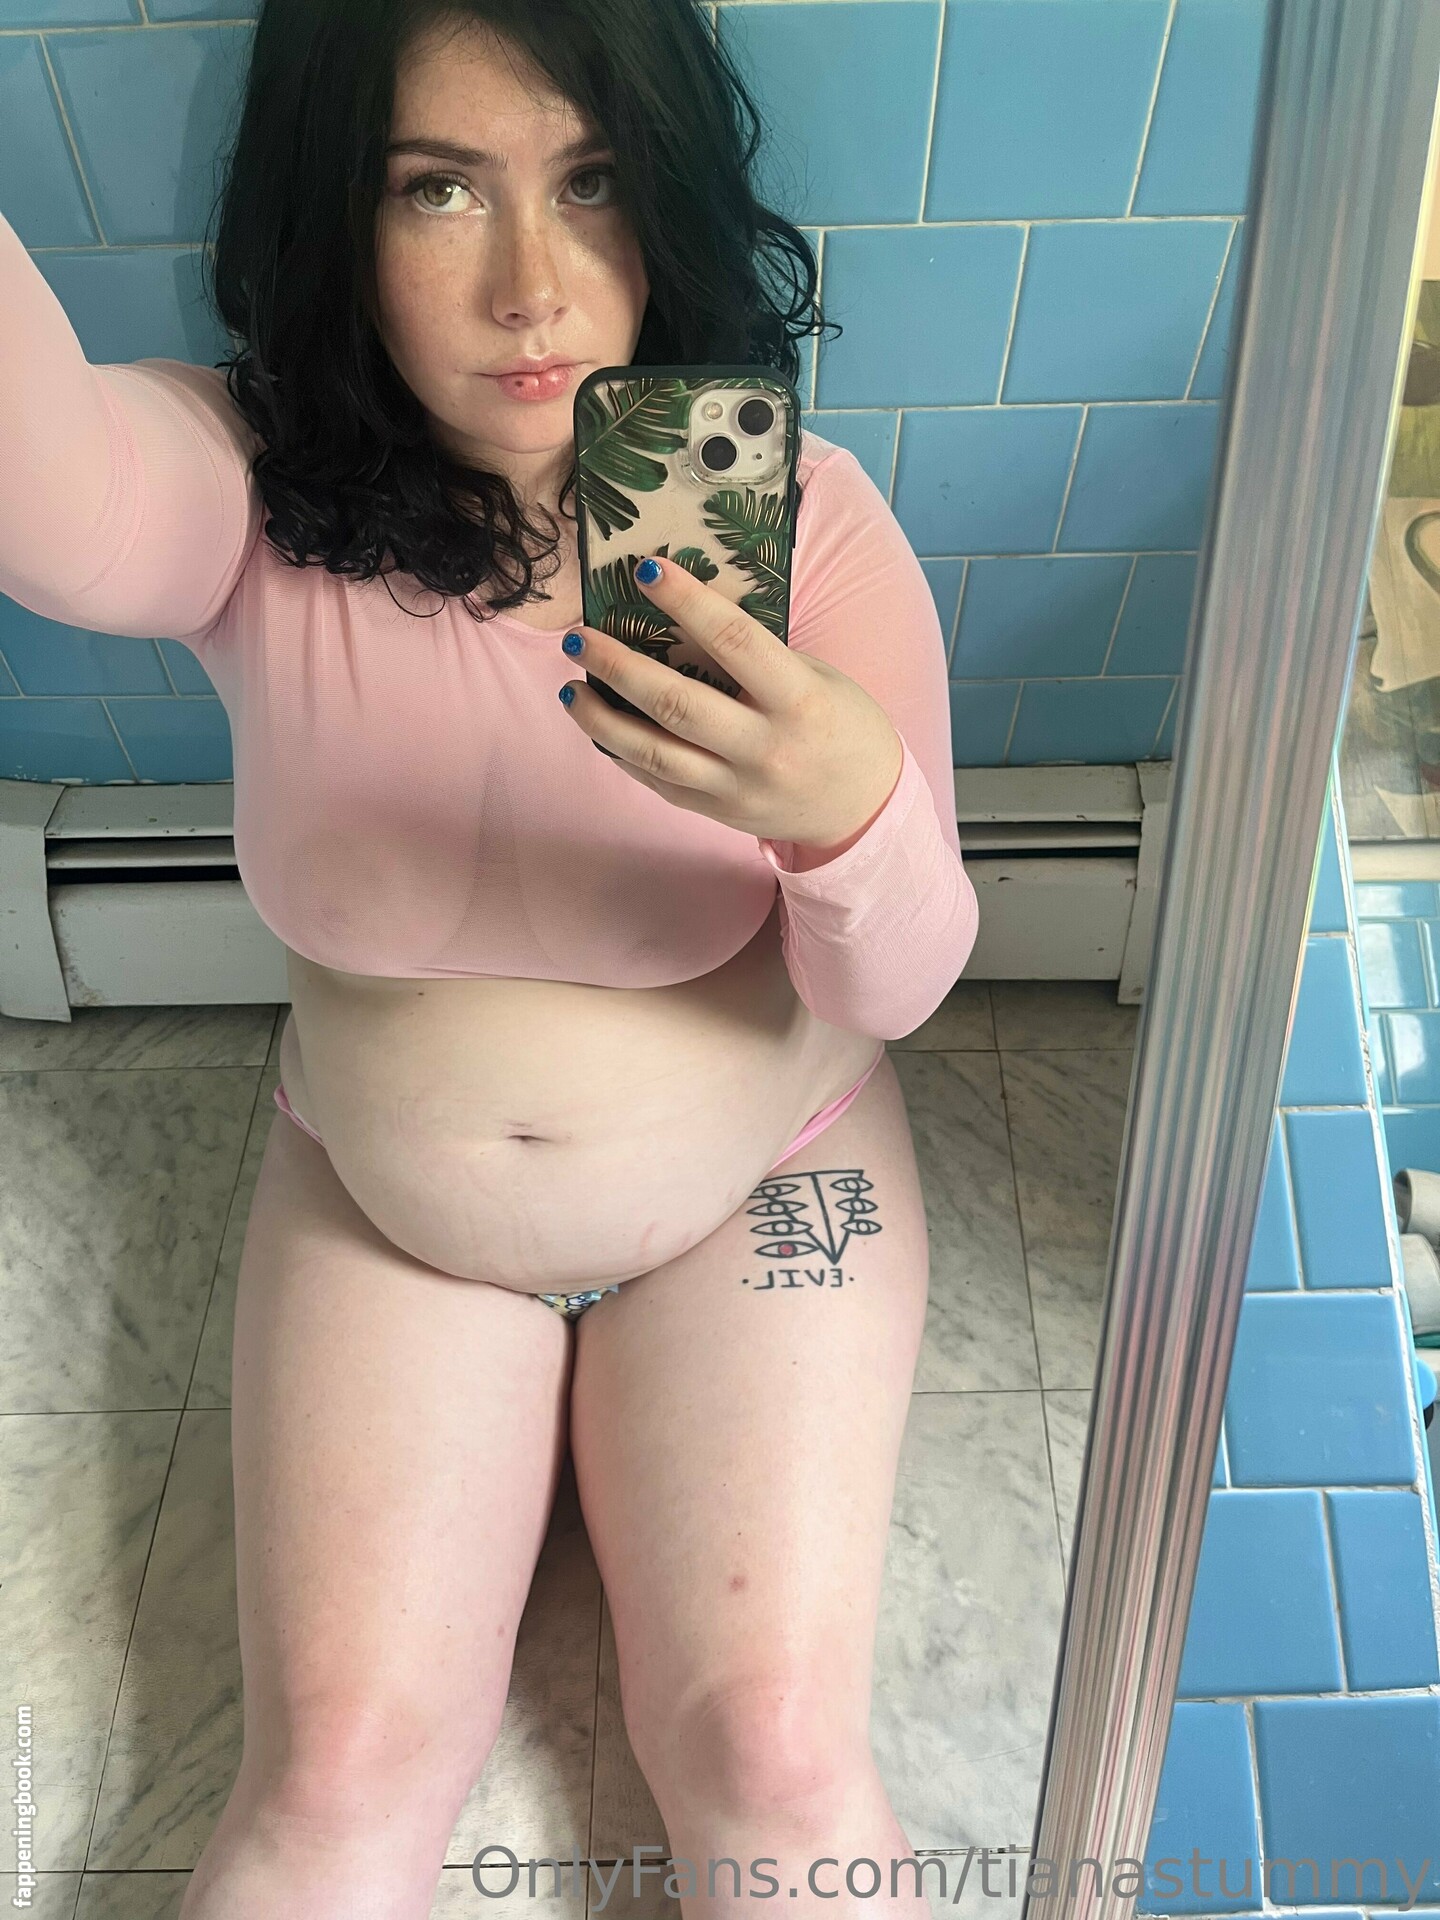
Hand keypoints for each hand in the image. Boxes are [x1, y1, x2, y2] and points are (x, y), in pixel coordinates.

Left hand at [558, 556, 904, 856]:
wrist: (861, 808)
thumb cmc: (841, 725)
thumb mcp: (816, 678)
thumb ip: (757, 656)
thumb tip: (684, 616)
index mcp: (797, 700)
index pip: (735, 641)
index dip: (687, 602)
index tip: (645, 569)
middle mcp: (763, 747)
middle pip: (677, 704)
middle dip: (619, 667)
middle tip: (579, 637)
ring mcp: (736, 787)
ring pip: (653, 753)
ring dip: (602, 719)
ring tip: (572, 686)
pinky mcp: (716, 812)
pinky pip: (657, 781)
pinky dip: (621, 752)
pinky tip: (597, 724)